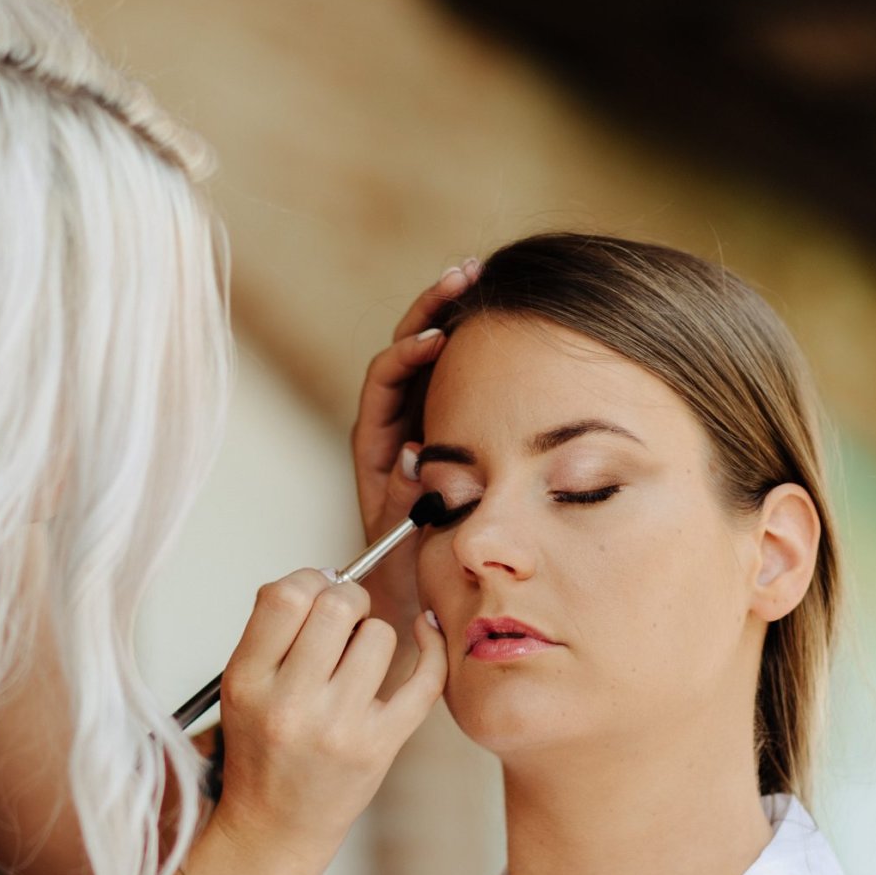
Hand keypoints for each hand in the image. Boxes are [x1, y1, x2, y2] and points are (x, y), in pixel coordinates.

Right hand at [210, 569, 447, 874]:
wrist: (276, 826)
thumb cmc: (263, 754)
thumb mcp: (241, 688)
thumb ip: (273, 632)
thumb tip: (326, 578)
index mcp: (248, 682)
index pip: (283, 597)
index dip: (308, 580)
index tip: (316, 591)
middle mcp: (290, 705)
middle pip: (336, 608)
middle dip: (348, 599)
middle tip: (345, 619)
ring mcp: (338, 728)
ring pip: (380, 635)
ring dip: (375, 634)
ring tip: (359, 658)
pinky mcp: (380, 746)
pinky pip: (423, 678)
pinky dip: (432, 646)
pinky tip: (425, 632)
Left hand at [351, 260, 479, 624]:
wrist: (415, 600)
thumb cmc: (404, 577)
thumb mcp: (401, 540)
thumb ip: (404, 500)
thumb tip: (413, 454)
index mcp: (374, 445)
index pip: (385, 380)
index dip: (408, 355)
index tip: (437, 337)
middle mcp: (393, 424)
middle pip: (406, 348)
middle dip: (433, 307)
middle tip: (467, 273)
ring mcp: (421, 420)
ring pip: (433, 355)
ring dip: (453, 314)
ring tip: (478, 276)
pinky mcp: (447, 425)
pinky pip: (457, 376)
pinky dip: (474, 346)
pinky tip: (501, 320)